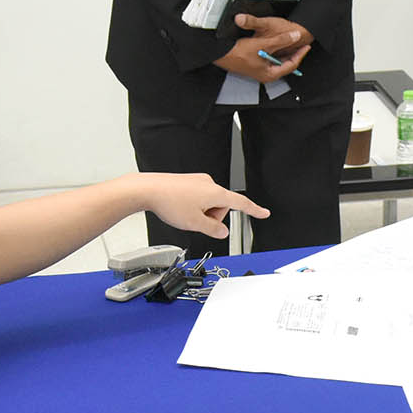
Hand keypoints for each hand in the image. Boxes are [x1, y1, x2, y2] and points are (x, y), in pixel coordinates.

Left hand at [144, 172, 267, 239]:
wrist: (149, 189)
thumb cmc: (170, 202)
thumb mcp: (195, 223)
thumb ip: (213, 229)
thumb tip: (222, 231)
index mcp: (216, 193)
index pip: (241, 203)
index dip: (254, 210)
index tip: (264, 213)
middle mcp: (209, 184)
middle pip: (221, 207)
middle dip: (212, 218)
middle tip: (197, 222)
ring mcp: (198, 181)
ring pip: (208, 203)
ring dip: (201, 213)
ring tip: (185, 214)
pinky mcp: (188, 182)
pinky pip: (198, 198)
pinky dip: (193, 206)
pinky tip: (180, 208)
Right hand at [213, 13, 311, 81]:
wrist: (220, 54)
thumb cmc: (238, 53)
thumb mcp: (264, 44)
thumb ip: (281, 40)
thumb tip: (295, 36)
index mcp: (270, 74)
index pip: (292, 65)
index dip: (300, 54)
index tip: (306, 46)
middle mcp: (266, 74)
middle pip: (285, 64)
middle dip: (293, 53)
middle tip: (301, 44)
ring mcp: (260, 70)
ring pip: (277, 60)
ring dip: (284, 51)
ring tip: (292, 41)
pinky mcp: (255, 65)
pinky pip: (270, 58)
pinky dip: (275, 51)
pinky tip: (276, 43)